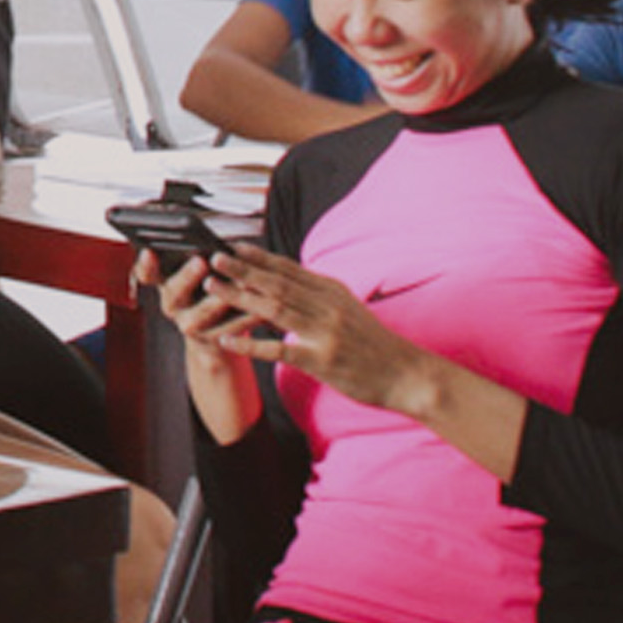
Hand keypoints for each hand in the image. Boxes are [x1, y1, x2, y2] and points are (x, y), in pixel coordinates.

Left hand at [200, 244, 437, 414]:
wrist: (408, 375)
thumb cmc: (376, 345)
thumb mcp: (350, 310)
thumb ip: (321, 295)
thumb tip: (289, 279)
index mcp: (334, 292)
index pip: (290, 269)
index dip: (260, 257)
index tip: (234, 246)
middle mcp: (328, 307)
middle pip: (278, 283)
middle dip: (243, 269)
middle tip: (214, 258)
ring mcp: (324, 333)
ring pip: (274, 308)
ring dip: (240, 297)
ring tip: (214, 287)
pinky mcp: (321, 360)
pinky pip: (278, 350)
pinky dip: (250, 345)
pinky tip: (227, 341)